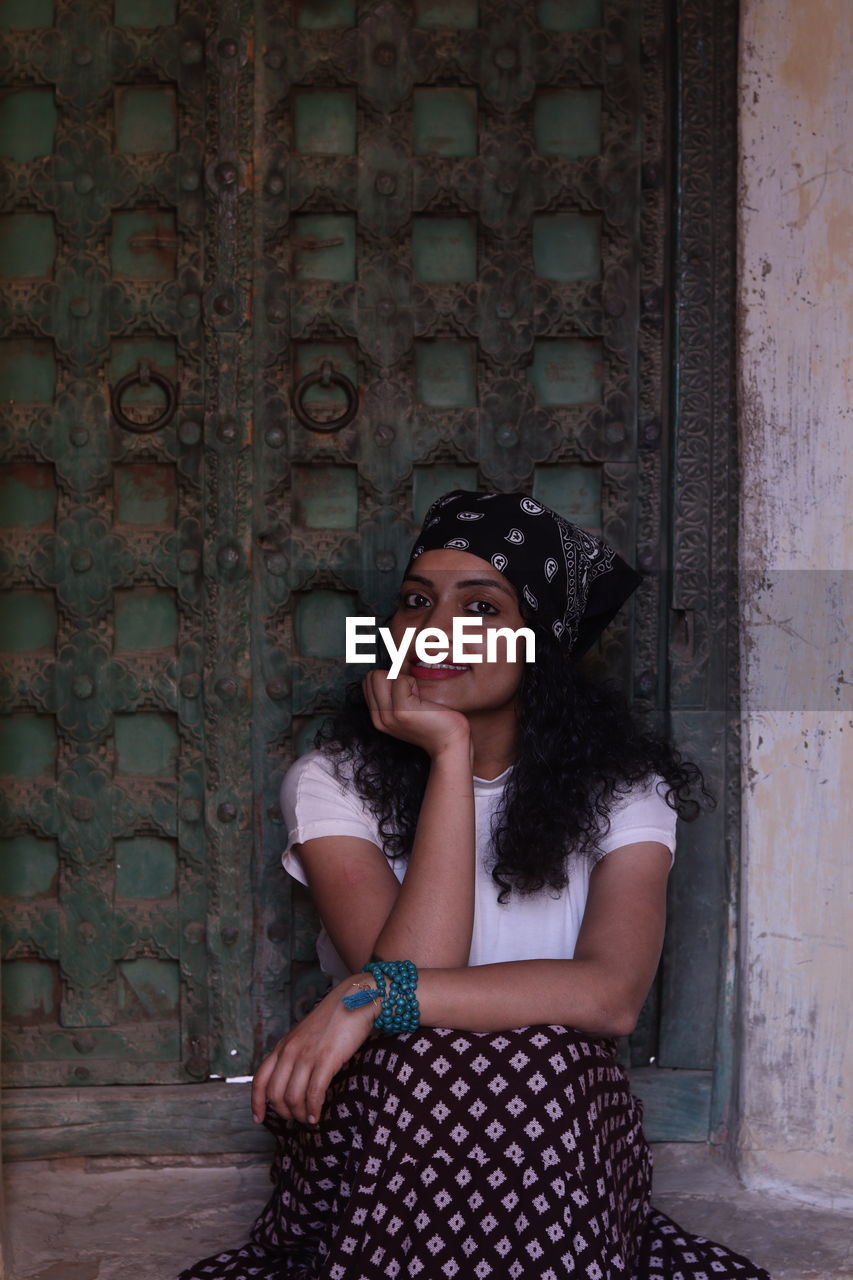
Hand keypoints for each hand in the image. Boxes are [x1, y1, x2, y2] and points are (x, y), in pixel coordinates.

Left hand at [251, 978, 377, 1125]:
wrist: (354, 999)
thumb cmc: (333, 1020)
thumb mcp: (304, 1035)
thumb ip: (295, 1054)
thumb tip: (291, 1081)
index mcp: (283, 1046)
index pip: (260, 1079)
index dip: (256, 1102)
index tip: (258, 1118)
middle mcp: (290, 1051)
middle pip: (275, 1093)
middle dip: (283, 1112)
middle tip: (295, 1118)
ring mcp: (307, 1055)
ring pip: (293, 1096)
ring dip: (299, 1113)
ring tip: (308, 1119)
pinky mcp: (326, 1059)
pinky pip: (314, 1093)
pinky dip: (313, 1109)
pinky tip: (317, 1115)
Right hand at [362, 669, 472, 763]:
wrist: (449, 742)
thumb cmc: (434, 722)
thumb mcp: (406, 710)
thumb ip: (392, 695)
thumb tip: (389, 671)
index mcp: (377, 717)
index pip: (369, 682)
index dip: (388, 679)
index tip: (406, 692)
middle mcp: (378, 719)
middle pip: (372, 676)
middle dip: (393, 678)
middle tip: (412, 694)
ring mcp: (388, 716)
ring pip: (381, 676)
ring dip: (403, 680)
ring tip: (417, 697)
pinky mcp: (402, 711)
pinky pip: (400, 680)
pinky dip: (413, 683)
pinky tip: (423, 700)